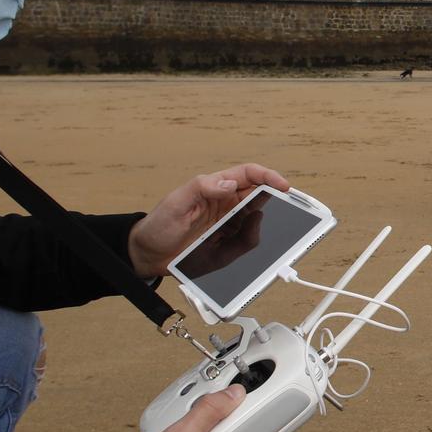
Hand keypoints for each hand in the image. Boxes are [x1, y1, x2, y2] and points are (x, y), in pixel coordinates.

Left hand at [128, 163, 288, 278]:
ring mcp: (228, 225)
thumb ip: (202, 188)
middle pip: (259, 197)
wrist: (148, 255)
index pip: (248, 175)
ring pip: (257, 221)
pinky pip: (247, 243)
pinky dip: (248, 244)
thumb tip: (229, 183)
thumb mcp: (176, 202)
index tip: (282, 186)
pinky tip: (232, 248)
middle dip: (272, 202)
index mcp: (215, 187)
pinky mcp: (227, 244)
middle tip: (280, 211)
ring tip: (241, 236)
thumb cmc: (159, 225)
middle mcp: (226, 204)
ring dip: (257, 228)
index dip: (267, 177)